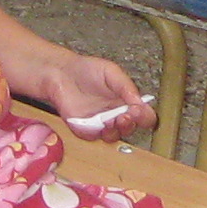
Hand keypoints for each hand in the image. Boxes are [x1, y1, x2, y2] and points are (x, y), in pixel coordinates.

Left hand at [18, 49, 152, 140]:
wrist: (62, 72)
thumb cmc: (87, 71)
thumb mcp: (111, 72)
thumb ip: (126, 86)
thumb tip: (140, 102)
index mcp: (126, 102)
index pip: (143, 116)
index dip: (144, 117)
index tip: (139, 110)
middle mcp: (115, 115)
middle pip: (130, 129)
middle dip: (130, 124)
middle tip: (126, 115)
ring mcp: (99, 124)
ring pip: (113, 136)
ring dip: (115, 130)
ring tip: (112, 120)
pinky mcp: (83, 128)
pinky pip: (92, 135)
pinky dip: (95, 131)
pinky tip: (96, 122)